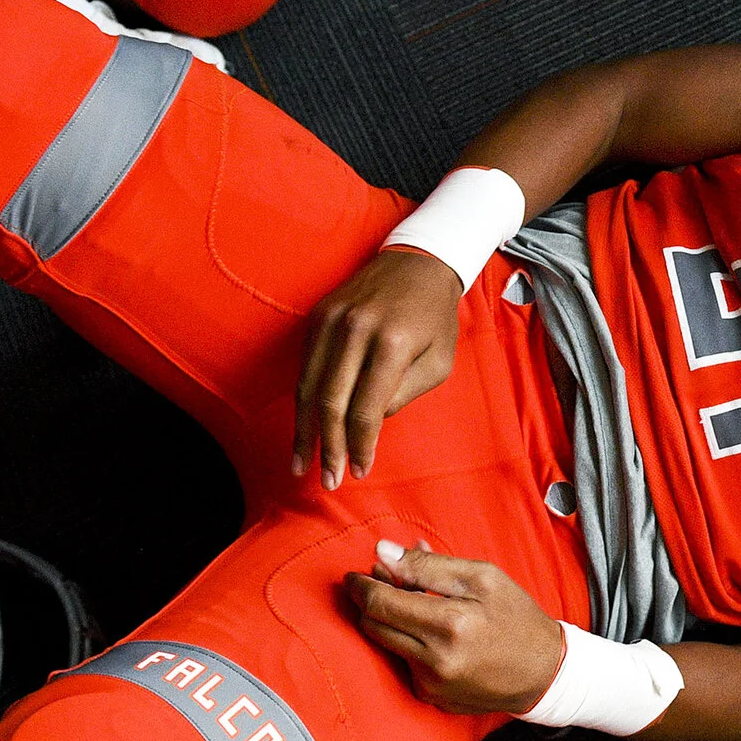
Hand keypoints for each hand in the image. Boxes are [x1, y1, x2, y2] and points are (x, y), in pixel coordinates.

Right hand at [293, 247, 461, 488]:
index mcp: (393, 342)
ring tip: (302, 464)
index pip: (366, 408)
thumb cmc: (435, 316)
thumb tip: (368, 424)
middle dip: (327, 447)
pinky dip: (303, 401)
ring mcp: (331, 320)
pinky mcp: (318, 316)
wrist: (418, 261)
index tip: (359, 470)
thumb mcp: (438, 361)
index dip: (360, 445)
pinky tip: (302, 427)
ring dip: (304, 431)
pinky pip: (305, 366)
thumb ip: (403, 394)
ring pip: (308, 386)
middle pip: (330, 402)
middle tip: (327, 480)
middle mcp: (356, 329)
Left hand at [346, 543, 565, 713]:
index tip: (355, 573)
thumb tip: (382, 553)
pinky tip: (431, 630)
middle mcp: (435, 661)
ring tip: (413, 600)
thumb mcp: (482, 577)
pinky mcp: (431, 697)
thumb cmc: (516, 616)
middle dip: (368, 601)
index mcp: (449, 625)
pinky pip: (405, 663)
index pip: (380, 604)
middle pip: (373, 626)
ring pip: (386, 644)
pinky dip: (408, 642)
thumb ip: (428, 566)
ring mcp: (431, 685)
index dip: (361, 586)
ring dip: (389, 620)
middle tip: (376, 580)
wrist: (544, 672)